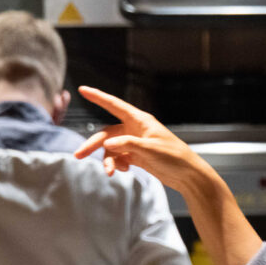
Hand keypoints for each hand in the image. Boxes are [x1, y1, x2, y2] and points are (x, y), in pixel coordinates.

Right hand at [73, 86, 205, 191]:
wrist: (186, 175)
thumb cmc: (174, 157)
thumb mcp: (150, 149)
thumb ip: (128, 145)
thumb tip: (107, 144)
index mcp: (140, 120)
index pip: (115, 105)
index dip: (98, 97)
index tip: (83, 89)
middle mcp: (135, 130)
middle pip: (107, 133)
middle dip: (93, 144)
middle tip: (78, 155)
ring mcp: (135, 143)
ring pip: (111, 148)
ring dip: (107, 160)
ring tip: (110, 172)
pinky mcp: (136, 156)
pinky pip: (119, 158)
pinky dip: (117, 164)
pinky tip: (123, 170)